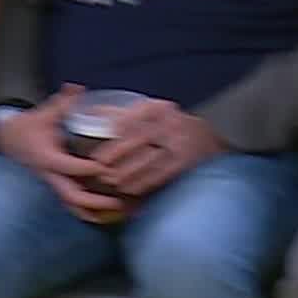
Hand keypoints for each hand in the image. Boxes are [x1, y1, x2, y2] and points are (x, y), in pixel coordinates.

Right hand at [0, 85, 132, 223]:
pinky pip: (72, 203)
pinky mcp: (58, 185)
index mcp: (45, 156)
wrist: (11, 140)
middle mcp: (49, 174)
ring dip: (93, 211)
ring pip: (71, 204)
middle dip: (94, 200)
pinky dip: (89, 210)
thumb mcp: (45, 112)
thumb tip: (77, 88)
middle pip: (70, 195)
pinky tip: (108, 214)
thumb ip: (63, 102)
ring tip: (117, 212)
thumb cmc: (31, 125)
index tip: (104, 167)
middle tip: (117, 200)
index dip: (85, 168)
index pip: (66, 166)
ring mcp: (53, 182)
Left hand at [90, 99, 224, 197]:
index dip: (114, 130)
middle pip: (139, 138)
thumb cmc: (166, 126)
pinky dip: (141, 183)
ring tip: (109, 179)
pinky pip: (159, 175)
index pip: (133, 117)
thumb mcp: (148, 114)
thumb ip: (121, 113)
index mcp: (159, 108)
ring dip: (126, 172)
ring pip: (148, 159)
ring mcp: (180, 144)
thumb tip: (92, 111)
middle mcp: (171, 123)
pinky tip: (127, 188)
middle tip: (99, 165)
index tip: (99, 144)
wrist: (204, 141)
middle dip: (116, 153)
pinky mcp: (185, 163)